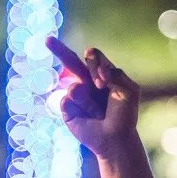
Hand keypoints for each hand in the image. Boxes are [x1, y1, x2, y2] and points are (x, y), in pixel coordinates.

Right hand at [45, 38, 140, 156]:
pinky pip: (66, 101)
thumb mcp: (129, 90)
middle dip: (58, 50)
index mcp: (101, 74)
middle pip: (71, 61)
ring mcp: (76, 95)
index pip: (92, 56)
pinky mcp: (67, 109)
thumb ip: (116, 74)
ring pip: (74, 88)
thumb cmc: (124, 115)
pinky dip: (77, 108)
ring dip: (87, 101)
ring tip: (97, 112)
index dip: (95, 63)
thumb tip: (96, 73)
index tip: (103, 79)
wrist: (116, 138)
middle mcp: (87, 82)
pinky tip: (86, 117)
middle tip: (47, 40)